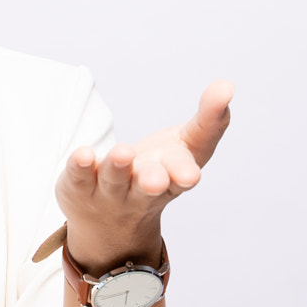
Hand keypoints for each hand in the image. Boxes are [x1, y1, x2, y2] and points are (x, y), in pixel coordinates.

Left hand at [54, 80, 233, 272]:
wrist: (110, 221)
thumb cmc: (158, 170)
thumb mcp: (186, 147)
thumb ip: (209, 120)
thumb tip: (228, 85)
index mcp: (172, 178)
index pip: (182, 174)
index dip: (184, 173)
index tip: (190, 175)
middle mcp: (141, 190)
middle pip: (148, 188)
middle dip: (152, 181)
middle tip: (153, 180)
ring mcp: (110, 192)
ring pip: (114, 181)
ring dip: (118, 168)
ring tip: (122, 153)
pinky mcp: (80, 187)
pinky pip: (79, 177)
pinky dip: (81, 166)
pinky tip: (84, 154)